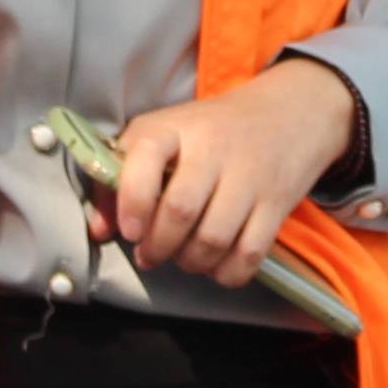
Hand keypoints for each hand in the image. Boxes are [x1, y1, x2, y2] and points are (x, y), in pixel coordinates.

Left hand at [102, 57, 360, 286]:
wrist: (287, 114)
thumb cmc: (209, 131)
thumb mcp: (160, 136)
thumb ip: (119, 180)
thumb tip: (100, 230)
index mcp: (174, 128)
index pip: (146, 157)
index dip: (132, 201)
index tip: (128, 231)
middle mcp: (213, 148)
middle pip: (181, 210)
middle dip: (158, 246)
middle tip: (149, 254)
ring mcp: (250, 177)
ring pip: (214, 239)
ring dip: (190, 262)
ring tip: (182, 258)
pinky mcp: (277, 204)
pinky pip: (250, 254)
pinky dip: (227, 273)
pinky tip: (216, 265)